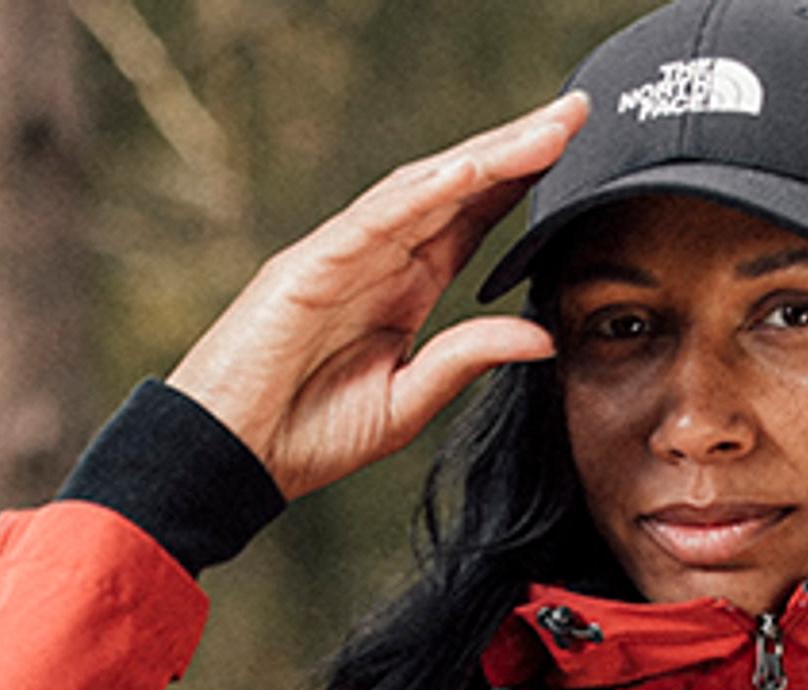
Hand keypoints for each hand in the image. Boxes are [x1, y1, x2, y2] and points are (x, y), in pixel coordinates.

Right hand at [166, 95, 588, 499]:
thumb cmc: (307, 432)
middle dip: (518, 149)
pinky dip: (419, 194)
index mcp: (403, 284)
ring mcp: (341, 255)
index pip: (473, 220)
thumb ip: (468, 359)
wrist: (230, 458)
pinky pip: (371, 221)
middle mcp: (377, 257)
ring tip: (543, 131)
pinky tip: (468, 171)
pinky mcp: (308, 267)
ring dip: (484, 157)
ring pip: (422, 189)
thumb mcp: (407, 401)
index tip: (577, 156)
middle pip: (457, 188)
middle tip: (577, 113)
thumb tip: (543, 338)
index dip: (524, 184)